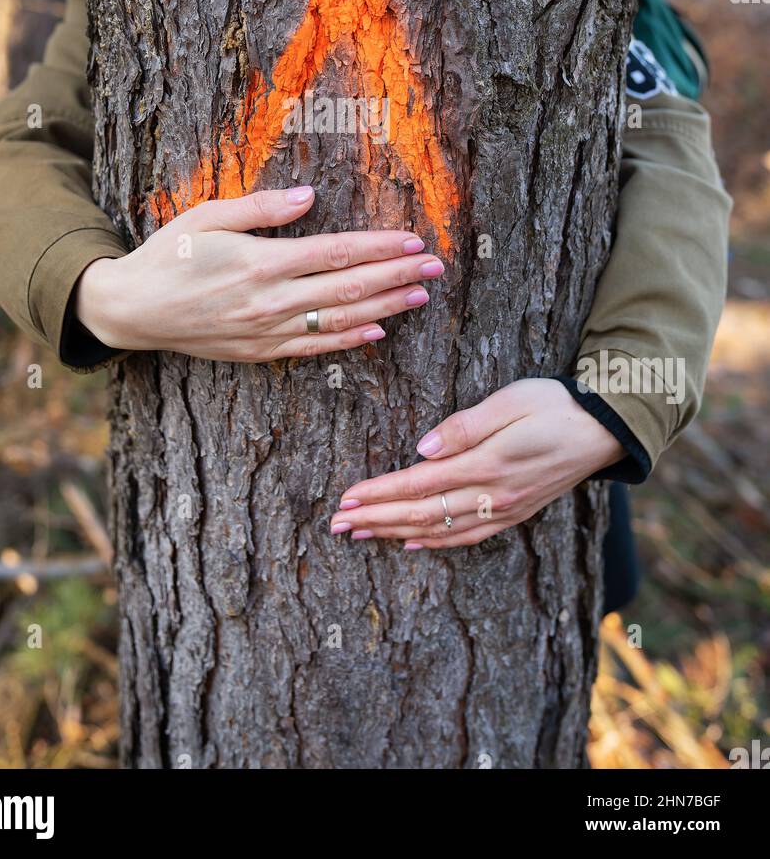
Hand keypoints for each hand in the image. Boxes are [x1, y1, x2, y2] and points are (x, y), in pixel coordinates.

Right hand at [75, 185, 443, 361]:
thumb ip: (262, 207)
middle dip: (397, 275)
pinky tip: (378, 331)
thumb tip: (311, 197)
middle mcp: (271, 300)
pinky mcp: (261, 352)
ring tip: (421, 295)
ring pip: (341, 320)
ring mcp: (268, 331)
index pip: (336, 253)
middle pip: (349, 287)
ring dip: (386, 307)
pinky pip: (315, 347)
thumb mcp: (207, 216)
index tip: (413, 239)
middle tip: (436, 266)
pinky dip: (350, 340)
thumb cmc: (168, 255)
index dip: (379, 247)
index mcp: (261, 262)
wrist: (132, 311)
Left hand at [330, 378, 623, 548]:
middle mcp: (493, 495)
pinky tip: (412, 542)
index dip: (379, 493)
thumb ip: (466, 426)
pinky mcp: (515, 512)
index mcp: (487, 464)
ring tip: (360, 535)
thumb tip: (421, 448)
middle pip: (421, 514)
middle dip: (375, 520)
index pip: (419, 484)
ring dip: (395, 533)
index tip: (346, 499)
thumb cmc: (556, 404)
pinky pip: (467, 536)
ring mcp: (504, 508)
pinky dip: (435, 542)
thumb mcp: (511, 401)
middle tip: (336, 525)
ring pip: (439, 530)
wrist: (606, 429)